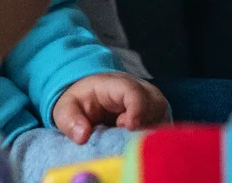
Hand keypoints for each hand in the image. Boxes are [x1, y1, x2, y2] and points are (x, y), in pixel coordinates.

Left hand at [50, 73, 169, 142]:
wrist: (92, 99)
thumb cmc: (80, 103)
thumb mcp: (66, 109)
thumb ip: (70, 121)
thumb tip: (82, 136)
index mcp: (117, 84)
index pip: (134, 93)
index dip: (136, 110)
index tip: (128, 127)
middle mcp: (141, 91)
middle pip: (156, 106)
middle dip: (144, 125)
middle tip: (123, 137)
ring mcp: (153, 105)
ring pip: (163, 120)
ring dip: (148, 134)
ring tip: (126, 140)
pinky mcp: (159, 119)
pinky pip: (165, 131)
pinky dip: (154, 140)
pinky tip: (136, 145)